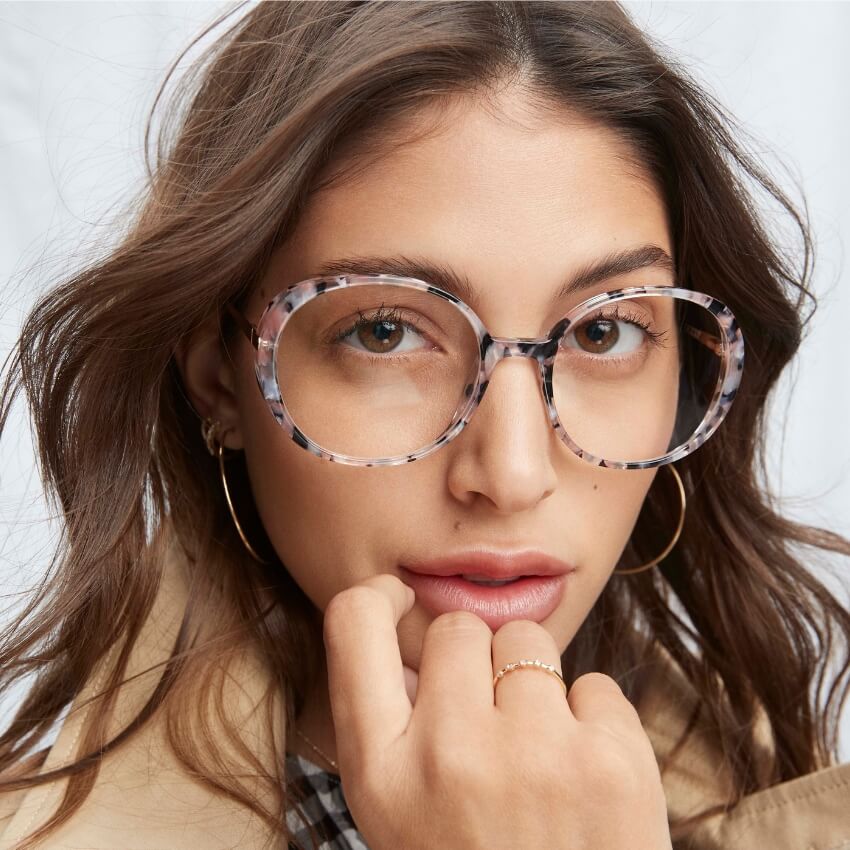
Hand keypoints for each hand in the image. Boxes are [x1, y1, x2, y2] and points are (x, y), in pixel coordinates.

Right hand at [322, 574, 671, 849]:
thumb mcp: (399, 817)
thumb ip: (394, 726)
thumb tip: (417, 642)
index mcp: (382, 775)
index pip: (353, 625)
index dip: (378, 597)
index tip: (400, 600)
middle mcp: (449, 755)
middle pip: (458, 628)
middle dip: (475, 663)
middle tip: (489, 727)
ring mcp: (535, 756)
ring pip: (528, 643)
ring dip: (533, 686)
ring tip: (538, 759)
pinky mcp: (612, 763)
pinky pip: (595, 683)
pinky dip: (593, 722)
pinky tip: (584, 781)